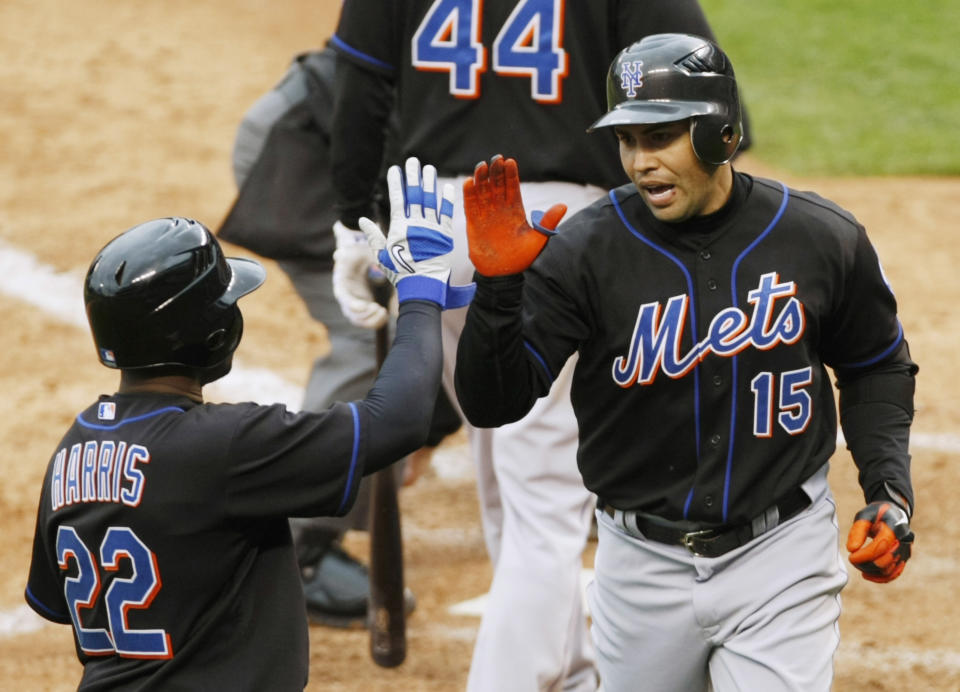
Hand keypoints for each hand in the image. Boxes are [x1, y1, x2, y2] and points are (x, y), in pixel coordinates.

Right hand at [332, 221, 388, 328]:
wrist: (366, 259)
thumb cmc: (359, 254)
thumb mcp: (355, 251)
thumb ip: (347, 253)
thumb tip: (338, 255)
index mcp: (342, 284)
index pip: (344, 298)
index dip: (353, 305)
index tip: (365, 306)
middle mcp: (347, 298)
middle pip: (352, 315)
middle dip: (365, 315)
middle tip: (379, 309)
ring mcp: (357, 305)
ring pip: (360, 321)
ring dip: (372, 320)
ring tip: (382, 311)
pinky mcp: (366, 309)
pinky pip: (369, 321)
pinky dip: (377, 321)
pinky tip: (385, 313)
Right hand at [361, 157, 473, 308]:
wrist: (422, 288)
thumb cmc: (400, 273)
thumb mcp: (382, 255)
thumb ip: (374, 236)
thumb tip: (362, 220)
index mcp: (400, 228)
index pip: (397, 200)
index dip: (396, 183)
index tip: (395, 169)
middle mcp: (416, 225)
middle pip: (414, 195)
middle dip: (413, 176)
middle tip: (413, 161)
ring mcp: (432, 229)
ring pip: (430, 201)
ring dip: (429, 183)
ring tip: (429, 168)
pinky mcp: (445, 236)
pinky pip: (447, 215)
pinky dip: (447, 201)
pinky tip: (446, 188)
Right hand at [463, 154, 566, 275]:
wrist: (503, 274)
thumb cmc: (521, 258)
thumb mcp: (538, 240)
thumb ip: (548, 223)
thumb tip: (563, 205)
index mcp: (515, 211)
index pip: (513, 188)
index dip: (511, 175)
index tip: (510, 162)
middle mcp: (500, 210)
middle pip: (497, 186)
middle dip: (496, 172)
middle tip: (496, 158)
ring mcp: (486, 215)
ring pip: (483, 192)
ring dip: (481, 179)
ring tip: (482, 166)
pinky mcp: (474, 223)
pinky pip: (471, 206)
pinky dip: (469, 194)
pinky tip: (469, 182)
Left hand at [846, 501, 913, 582]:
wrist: (893, 514)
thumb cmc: (876, 514)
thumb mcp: (864, 516)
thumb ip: (857, 531)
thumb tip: (851, 549)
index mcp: (895, 527)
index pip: (881, 546)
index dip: (865, 555)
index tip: (851, 556)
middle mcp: (905, 540)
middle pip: (885, 561)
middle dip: (866, 564)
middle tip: (852, 559)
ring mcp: (906, 550)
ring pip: (889, 569)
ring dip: (871, 571)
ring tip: (857, 564)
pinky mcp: (905, 558)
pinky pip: (894, 573)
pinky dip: (880, 578)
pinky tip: (866, 575)